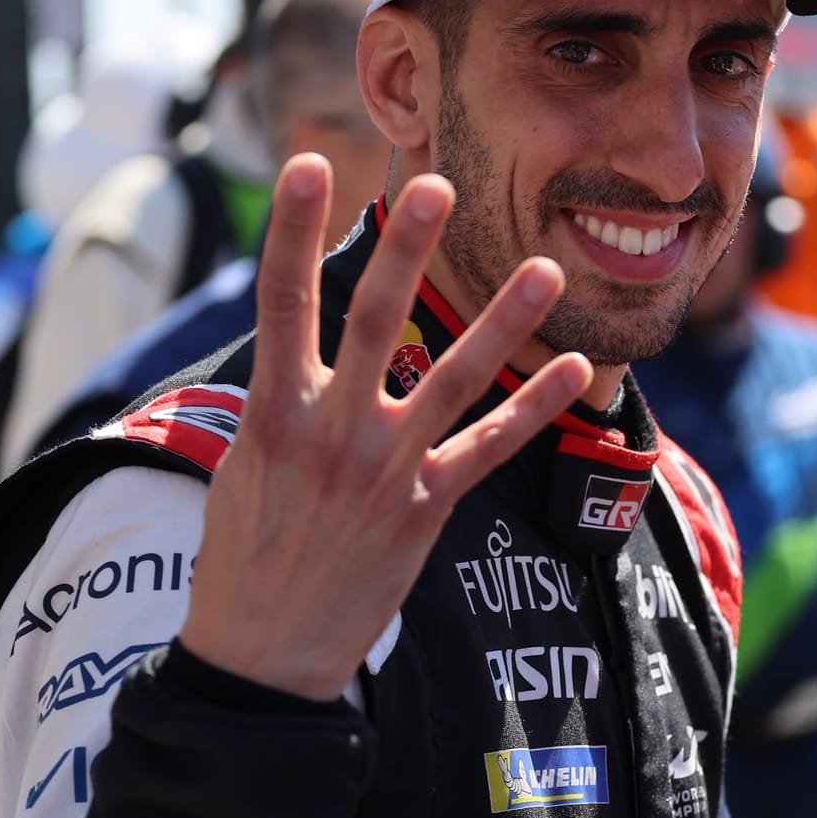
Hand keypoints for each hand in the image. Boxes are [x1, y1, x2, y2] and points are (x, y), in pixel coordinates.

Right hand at [178, 155, 593, 700]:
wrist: (263, 653)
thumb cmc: (242, 556)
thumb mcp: (241, 467)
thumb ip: (278, 404)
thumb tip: (295, 354)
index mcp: (273, 411)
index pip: (279, 300)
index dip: (291, 229)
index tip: (308, 164)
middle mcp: (332, 429)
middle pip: (375, 318)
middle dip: (406, 248)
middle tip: (438, 186)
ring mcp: (385, 468)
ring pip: (454, 377)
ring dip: (503, 320)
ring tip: (546, 269)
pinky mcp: (426, 509)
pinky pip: (490, 447)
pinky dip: (536, 409)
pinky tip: (575, 369)